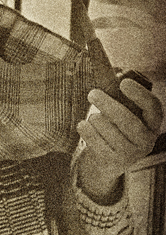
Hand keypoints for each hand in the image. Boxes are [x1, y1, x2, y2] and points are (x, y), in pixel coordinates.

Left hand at [76, 78, 162, 202]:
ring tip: (93, 117)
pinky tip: (82, 125)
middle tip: (92, 93)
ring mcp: (130, 154)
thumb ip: (120, 95)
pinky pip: (96, 142)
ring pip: (109, 131)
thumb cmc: (116, 127)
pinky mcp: (113, 163)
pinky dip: (87, 131)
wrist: (108, 160)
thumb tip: (111, 72)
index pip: (153, 107)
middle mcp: (146, 140)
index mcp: (152, 122)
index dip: (139, 94)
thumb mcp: (124, 111)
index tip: (123, 83)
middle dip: (108, 105)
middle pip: (128, 121)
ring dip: (96, 119)